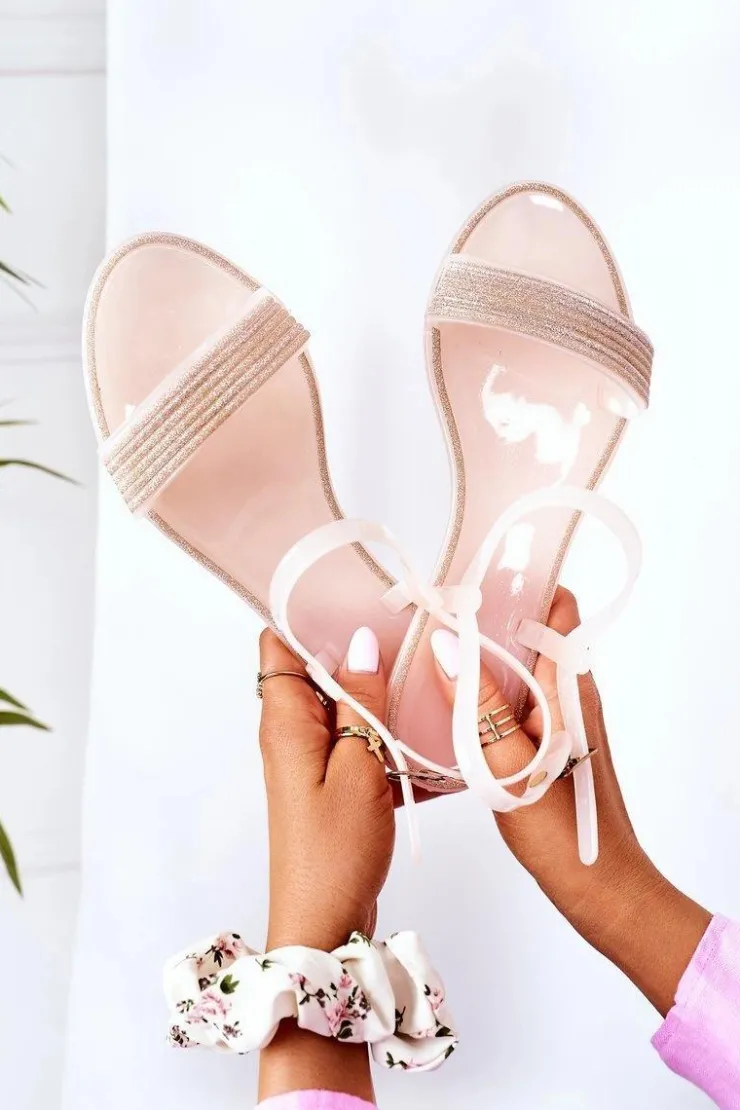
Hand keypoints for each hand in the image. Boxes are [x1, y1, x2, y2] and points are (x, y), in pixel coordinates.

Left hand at [259, 626, 394, 952]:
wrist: (325, 923)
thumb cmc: (335, 851)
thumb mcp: (358, 769)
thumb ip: (361, 703)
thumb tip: (360, 641)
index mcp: (285, 721)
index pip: (278, 644)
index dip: (306, 612)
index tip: (352, 587)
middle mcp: (290, 732)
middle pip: (314, 667)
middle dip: (354, 643)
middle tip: (405, 618)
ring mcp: (310, 757)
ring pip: (339, 702)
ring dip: (373, 685)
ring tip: (421, 659)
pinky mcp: (331, 780)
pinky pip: (353, 736)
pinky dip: (380, 725)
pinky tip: (420, 721)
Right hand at [431, 588, 710, 1015]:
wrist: (599, 886)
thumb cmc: (561, 831)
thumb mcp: (507, 760)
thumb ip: (476, 699)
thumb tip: (445, 641)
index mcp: (567, 687)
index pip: (559, 607)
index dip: (523, 581)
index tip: (476, 571)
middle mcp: (570, 695)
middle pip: (534, 633)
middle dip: (489, 615)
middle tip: (436, 609)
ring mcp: (563, 720)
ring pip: (522, 668)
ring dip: (484, 655)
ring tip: (433, 648)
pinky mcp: (551, 743)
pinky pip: (518, 699)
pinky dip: (488, 691)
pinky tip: (451, 705)